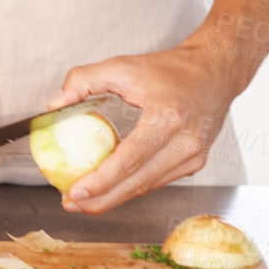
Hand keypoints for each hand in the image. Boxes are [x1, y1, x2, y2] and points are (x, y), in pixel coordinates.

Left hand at [46, 0, 268, 214]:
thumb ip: (84, 79)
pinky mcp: (194, 164)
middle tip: (71, 203)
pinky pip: (157, 181)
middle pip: (138, 183)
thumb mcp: (122, 65)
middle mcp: (185, 142)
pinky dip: (132, 188)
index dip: (101, 181)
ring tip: (84, 202)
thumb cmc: (169, 68)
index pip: (129, 159)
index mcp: (167, 117)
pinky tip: (110, 190)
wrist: (214, 71)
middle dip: (102, 200)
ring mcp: (193, 157)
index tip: (74, 192)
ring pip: (148, 187)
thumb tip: (54, 105)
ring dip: (115, 198)